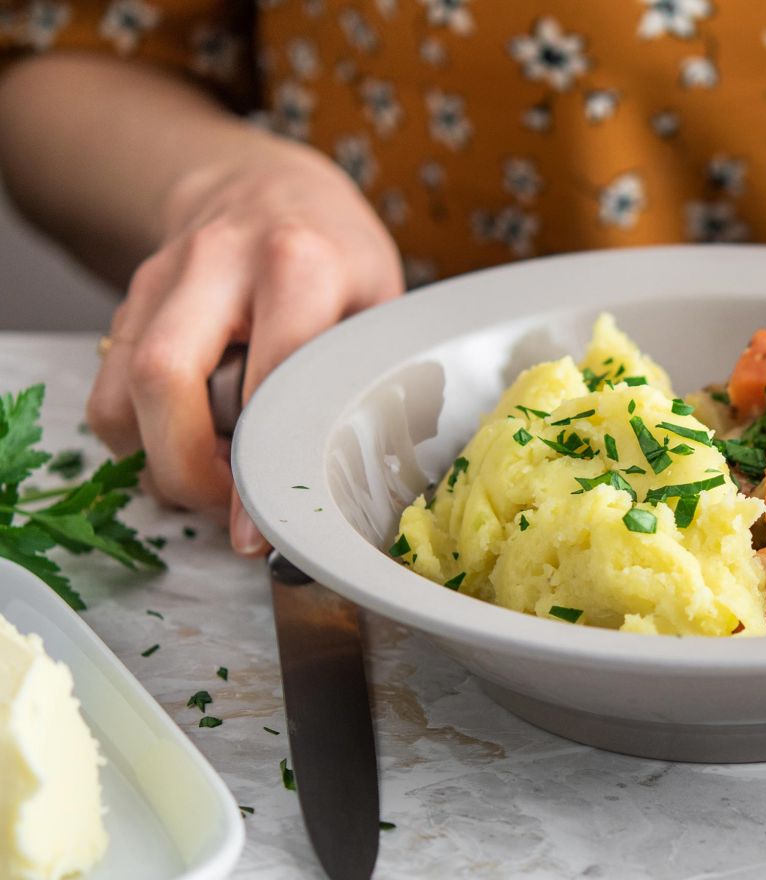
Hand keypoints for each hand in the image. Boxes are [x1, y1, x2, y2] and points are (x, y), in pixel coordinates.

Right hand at [87, 143, 402, 554]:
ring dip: (156, 458)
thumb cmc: (338, 256)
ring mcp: (163, 278)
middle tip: (225, 504)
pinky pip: (106, 386)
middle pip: (164, 379)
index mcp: (299, 263)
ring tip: (211, 477)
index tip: (259, 527)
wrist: (270, 188)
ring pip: (121, 389)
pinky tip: (183, 441)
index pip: (270, 378)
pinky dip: (135, 435)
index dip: (261, 464)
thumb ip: (365, 374)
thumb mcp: (380, 301)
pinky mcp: (129, 299)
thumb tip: (351, 477)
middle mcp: (218, 262)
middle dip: (185, 467)